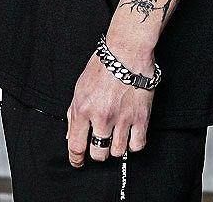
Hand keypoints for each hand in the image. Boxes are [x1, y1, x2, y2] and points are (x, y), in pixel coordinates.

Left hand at [66, 43, 154, 167]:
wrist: (127, 51)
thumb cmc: (103, 65)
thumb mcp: (80, 86)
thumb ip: (74, 113)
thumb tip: (71, 135)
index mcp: (83, 109)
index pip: (76, 146)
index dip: (76, 159)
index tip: (78, 161)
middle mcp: (102, 117)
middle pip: (99, 154)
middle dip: (98, 151)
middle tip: (101, 142)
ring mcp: (122, 119)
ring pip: (118, 152)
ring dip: (116, 146)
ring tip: (117, 134)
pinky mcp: (141, 117)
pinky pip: (137, 145)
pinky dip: (133, 143)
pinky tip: (131, 134)